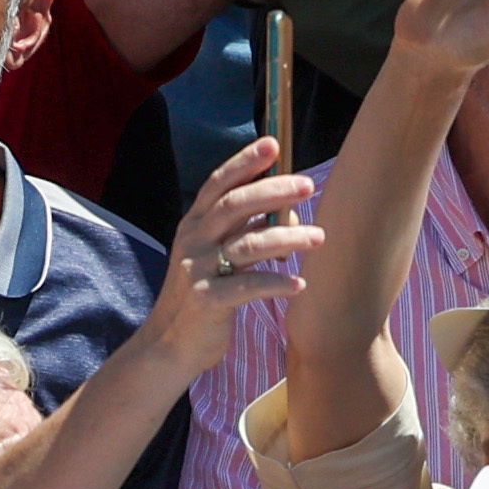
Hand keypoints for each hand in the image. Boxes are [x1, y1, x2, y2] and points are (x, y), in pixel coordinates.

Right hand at [138, 134, 318, 376]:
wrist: (169, 344)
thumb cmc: (202, 292)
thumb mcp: (213, 254)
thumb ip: (239, 229)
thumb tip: (282, 203)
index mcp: (195, 223)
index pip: (219, 183)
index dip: (245, 162)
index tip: (273, 144)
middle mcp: (193, 240)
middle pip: (235, 205)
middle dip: (273, 191)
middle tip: (308, 185)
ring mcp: (197, 270)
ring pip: (247, 245)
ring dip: (287, 237)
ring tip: (319, 237)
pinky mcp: (206, 301)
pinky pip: (247, 287)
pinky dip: (275, 283)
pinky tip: (300, 285)